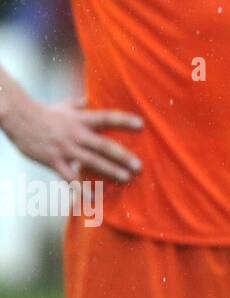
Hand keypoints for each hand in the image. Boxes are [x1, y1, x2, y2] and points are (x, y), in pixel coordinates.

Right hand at [0, 97, 141, 182]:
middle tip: (139, 166)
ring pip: (92, 162)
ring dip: (110, 171)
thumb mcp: (64, 106)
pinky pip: (69, 178)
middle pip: (104, 145)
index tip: (142, 125)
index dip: (125, 121)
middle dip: (123, 156)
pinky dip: (81, 189)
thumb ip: (79, 104)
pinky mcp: (54, 161)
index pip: (108, 118)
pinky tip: (92, 198)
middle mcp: (76, 134)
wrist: (18, 119)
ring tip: (126, 178)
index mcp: (81, 120)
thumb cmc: (43, 112)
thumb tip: (88, 99)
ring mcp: (66, 149)